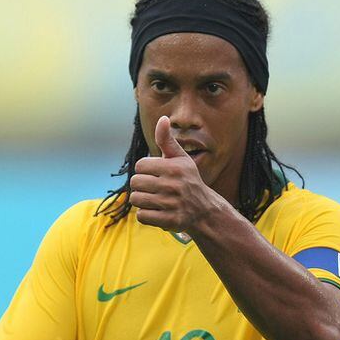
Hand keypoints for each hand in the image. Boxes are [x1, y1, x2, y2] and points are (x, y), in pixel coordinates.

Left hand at [129, 116, 210, 231]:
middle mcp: (173, 185)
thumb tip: (162, 118)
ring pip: (136, 199)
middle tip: (154, 189)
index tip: (155, 175)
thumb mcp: (181, 159)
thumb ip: (167, 140)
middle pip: (135, 183)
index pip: (139, 166)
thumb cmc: (188, 181)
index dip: (144, 171)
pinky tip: (157, 211)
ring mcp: (171, 204)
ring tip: (155, 200)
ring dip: (142, 201)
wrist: (204, 210)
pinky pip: (142, 216)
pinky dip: (146, 215)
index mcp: (174, 168)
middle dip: (141, 186)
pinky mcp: (169, 220)